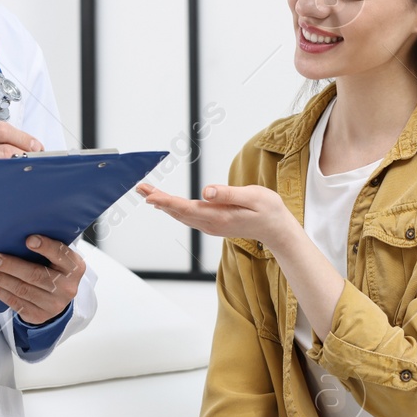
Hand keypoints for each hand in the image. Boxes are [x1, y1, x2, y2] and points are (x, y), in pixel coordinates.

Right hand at [0, 123, 43, 197]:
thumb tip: (31, 149)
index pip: (1, 130)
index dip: (24, 138)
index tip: (37, 148)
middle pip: (2, 149)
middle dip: (24, 157)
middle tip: (37, 165)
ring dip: (16, 173)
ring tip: (26, 177)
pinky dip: (4, 187)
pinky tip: (11, 190)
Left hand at [0, 234, 83, 324]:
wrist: (57, 299)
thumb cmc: (53, 270)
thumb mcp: (57, 258)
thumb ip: (44, 248)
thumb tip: (13, 235)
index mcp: (74, 267)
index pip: (60, 254)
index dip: (45, 247)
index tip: (28, 240)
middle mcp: (66, 287)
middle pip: (36, 275)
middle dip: (11, 266)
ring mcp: (53, 304)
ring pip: (22, 290)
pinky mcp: (38, 315)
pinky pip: (15, 302)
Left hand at [136, 182, 295, 248]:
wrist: (277, 229)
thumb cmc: (268, 210)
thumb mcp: (253, 197)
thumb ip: (228, 194)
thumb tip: (206, 191)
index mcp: (219, 216)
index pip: (186, 208)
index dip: (166, 201)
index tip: (150, 196)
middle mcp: (211, 224)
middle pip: (178, 211)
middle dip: (157, 199)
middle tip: (140, 187)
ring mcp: (211, 225)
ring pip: (181, 214)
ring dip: (162, 203)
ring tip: (147, 192)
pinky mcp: (213, 223)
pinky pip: (187, 216)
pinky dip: (173, 208)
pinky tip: (165, 204)